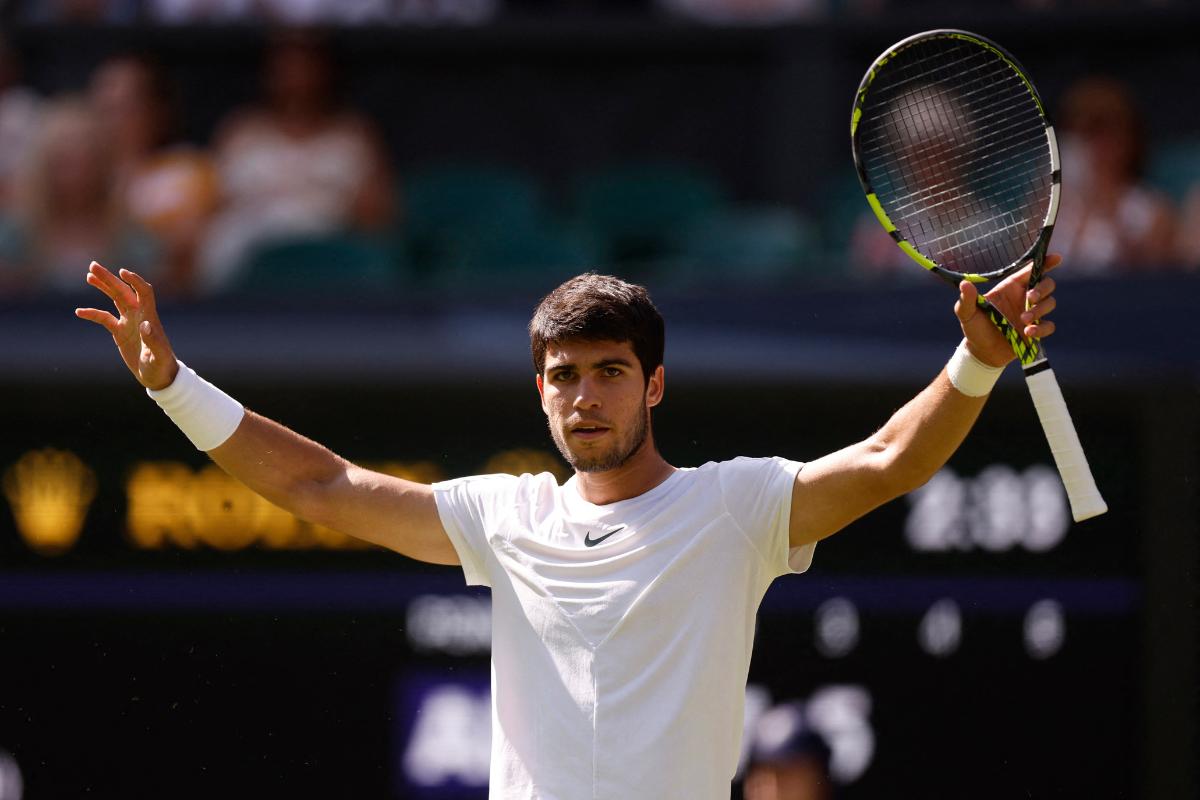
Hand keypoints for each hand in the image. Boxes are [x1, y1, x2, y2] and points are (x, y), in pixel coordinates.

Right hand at [75, 262, 178, 390]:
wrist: (158, 377)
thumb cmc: (162, 366)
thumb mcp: (158, 356)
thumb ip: (153, 341)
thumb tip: (146, 325)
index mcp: (149, 317)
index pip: (144, 292)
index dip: (134, 281)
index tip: (122, 272)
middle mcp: (139, 316)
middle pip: (124, 291)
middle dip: (109, 278)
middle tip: (93, 266)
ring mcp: (129, 322)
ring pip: (115, 299)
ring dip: (103, 286)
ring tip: (89, 275)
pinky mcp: (120, 332)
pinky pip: (104, 318)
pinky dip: (93, 313)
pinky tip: (79, 311)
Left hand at [954, 253, 1060, 367]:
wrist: (981, 352)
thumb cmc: (974, 327)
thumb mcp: (966, 313)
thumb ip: (967, 299)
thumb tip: (964, 284)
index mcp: (1010, 287)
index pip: (1031, 270)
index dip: (1045, 262)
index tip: (1056, 258)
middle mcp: (1024, 298)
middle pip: (1047, 284)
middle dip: (1043, 288)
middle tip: (1030, 298)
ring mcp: (1033, 314)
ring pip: (1050, 303)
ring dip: (1040, 310)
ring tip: (1023, 320)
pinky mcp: (1037, 330)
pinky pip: (1049, 325)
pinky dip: (1042, 328)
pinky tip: (1028, 332)